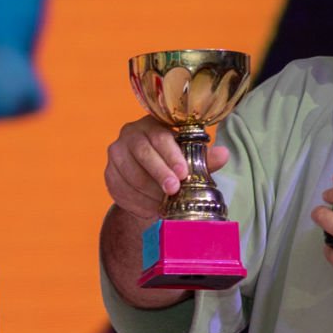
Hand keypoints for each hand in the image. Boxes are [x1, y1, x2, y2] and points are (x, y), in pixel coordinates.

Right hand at [104, 117, 229, 221]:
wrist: (149, 179)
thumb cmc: (173, 162)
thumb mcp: (189, 159)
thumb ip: (204, 158)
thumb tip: (223, 154)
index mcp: (152, 124)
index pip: (160, 138)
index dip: (172, 156)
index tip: (184, 174)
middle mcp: (130, 134)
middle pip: (142, 153)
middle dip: (159, 173)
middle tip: (173, 190)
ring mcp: (116, 153)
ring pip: (129, 173)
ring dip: (148, 191)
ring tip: (164, 203)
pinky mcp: (109, 173)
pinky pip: (120, 188)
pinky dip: (136, 201)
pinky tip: (149, 208)